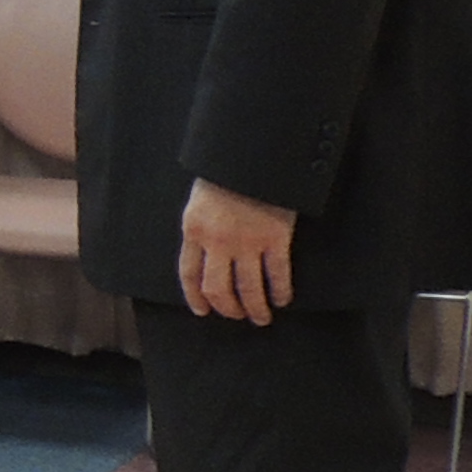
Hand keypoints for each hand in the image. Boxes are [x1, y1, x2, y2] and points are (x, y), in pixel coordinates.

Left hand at [179, 179, 297, 322]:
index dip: (195, 297)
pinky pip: (277, 275)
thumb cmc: (225, 172)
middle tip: (237, 315)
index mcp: (194, 230)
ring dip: (255, 308)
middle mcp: (217, 241)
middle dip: (227, 308)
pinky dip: (280, 292)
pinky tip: (281, 299)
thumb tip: (205, 255)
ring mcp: (247, 242)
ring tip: (261, 317)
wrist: (253, 153)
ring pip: (248, 289)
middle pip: (217, 289)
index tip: (203, 310)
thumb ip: (201, 228)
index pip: (190, 274)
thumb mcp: (200, 200)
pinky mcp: (276, 239)